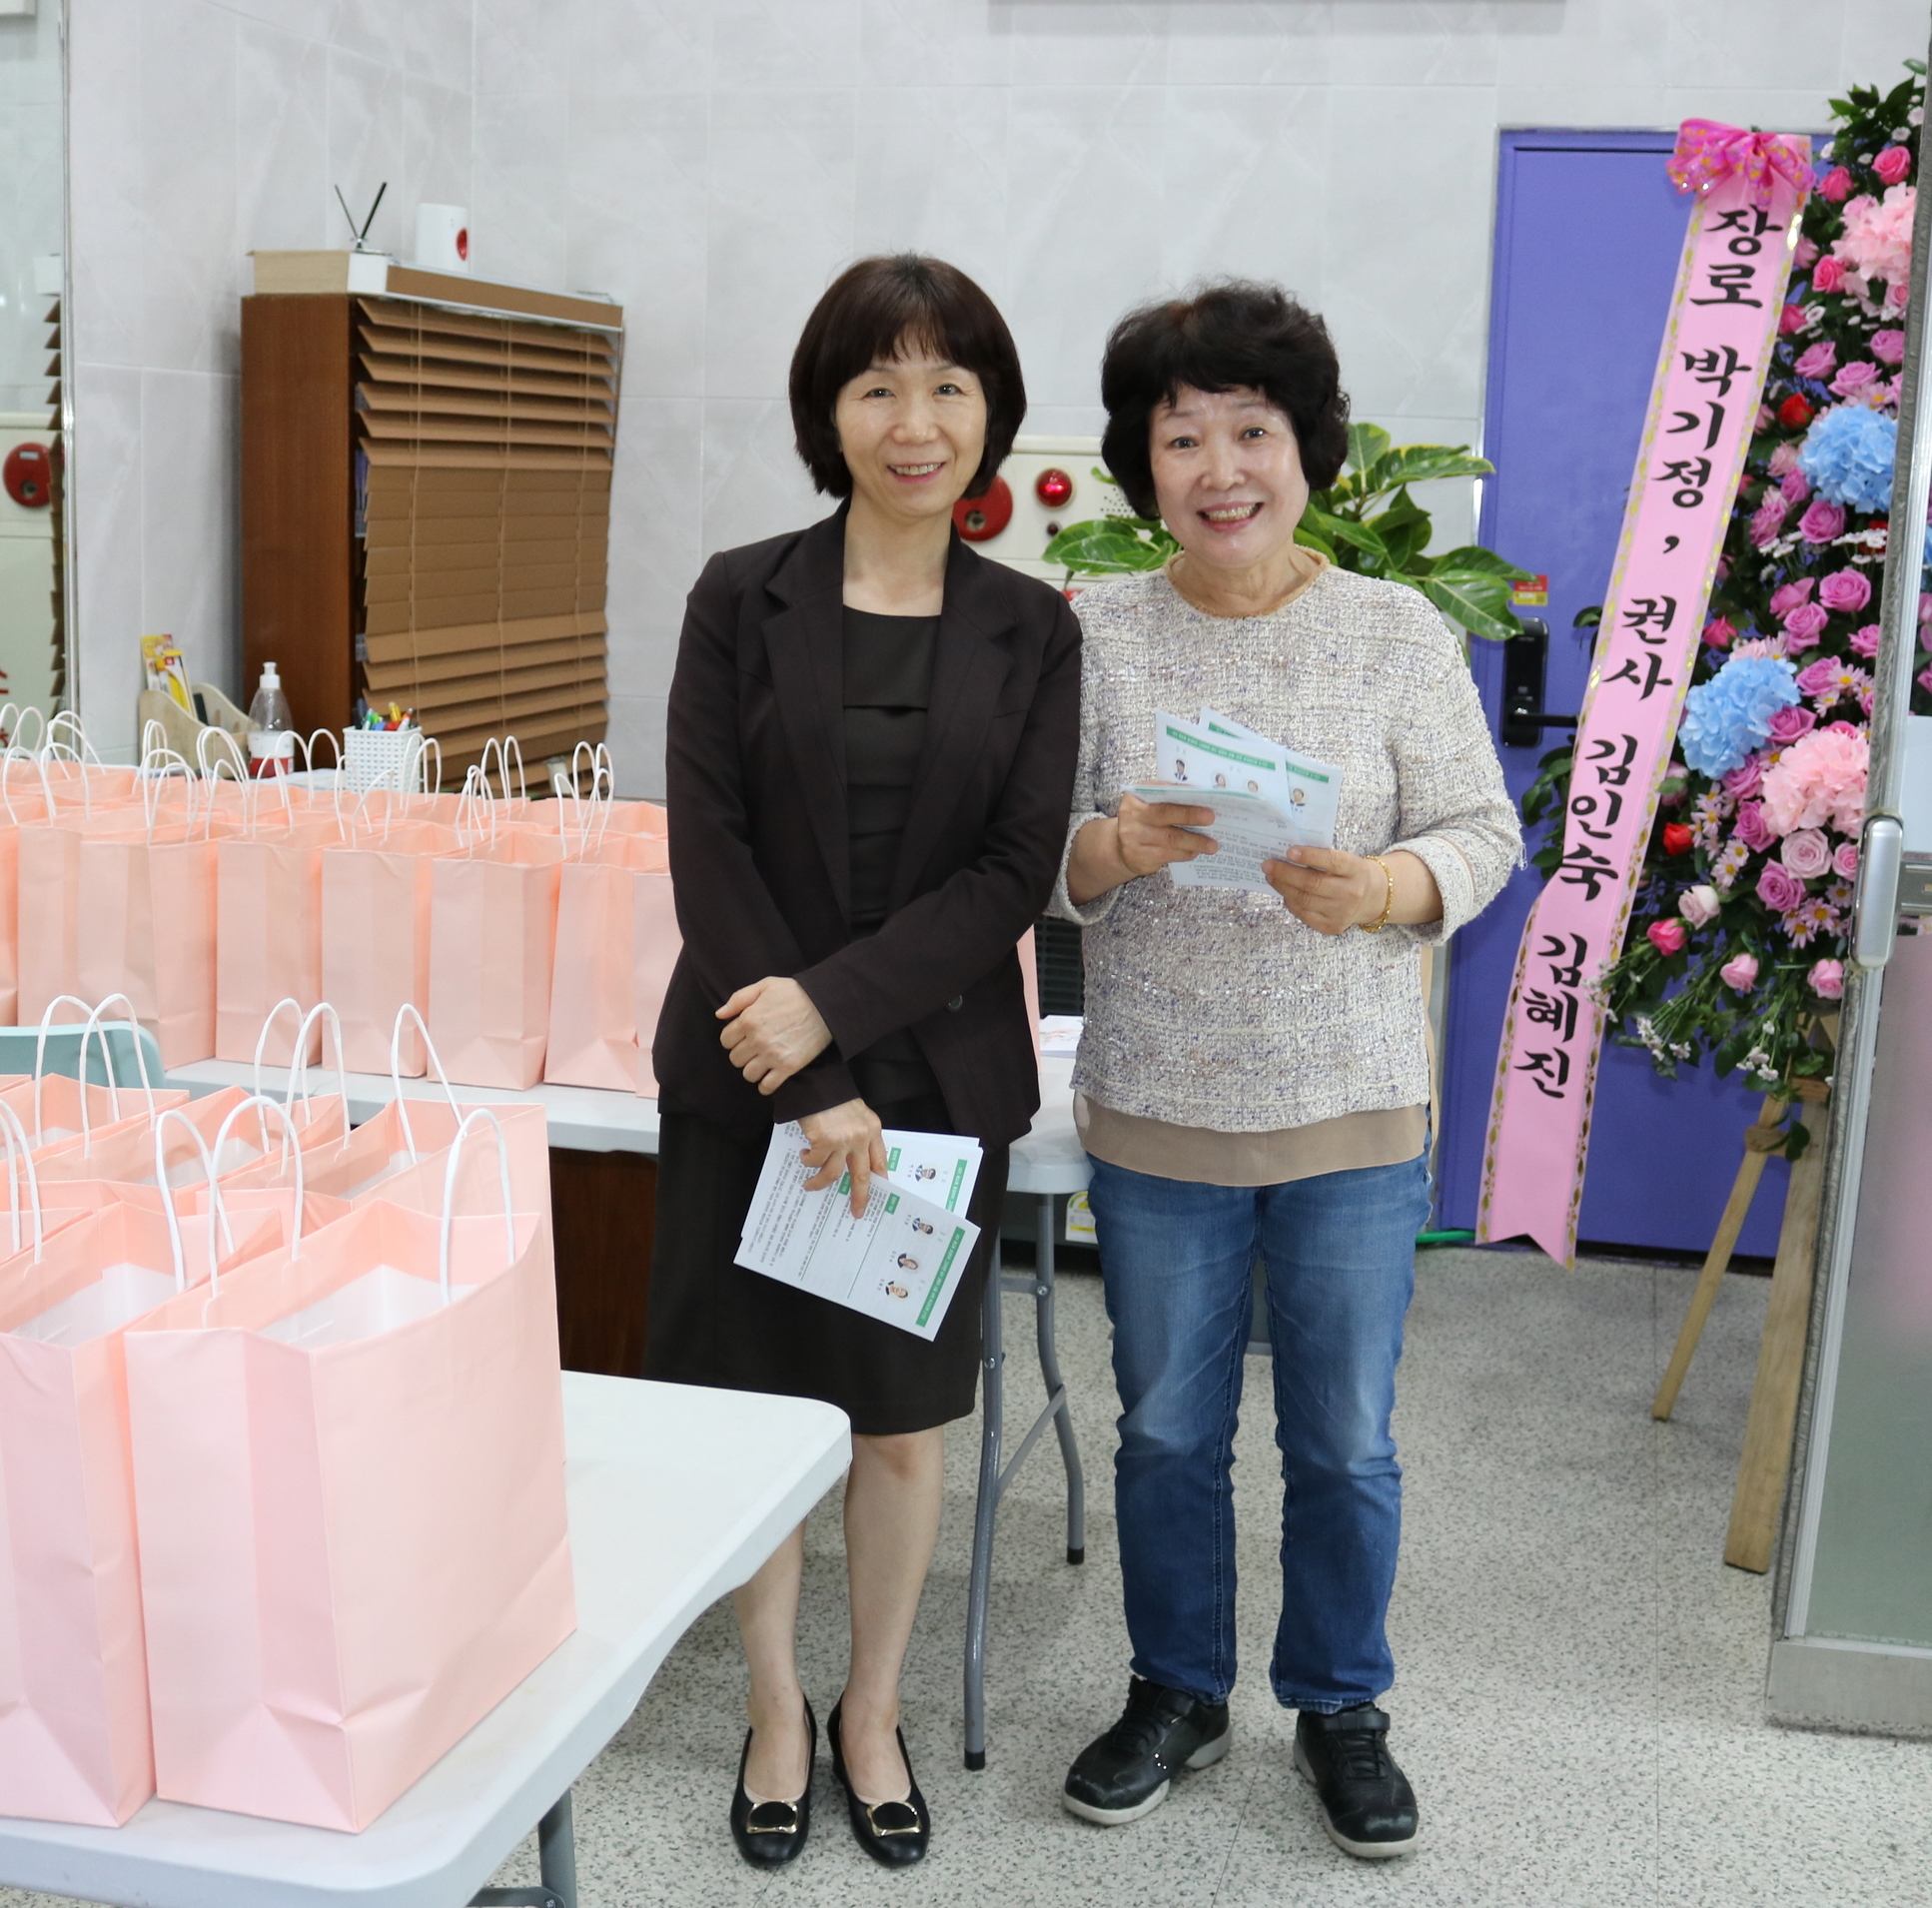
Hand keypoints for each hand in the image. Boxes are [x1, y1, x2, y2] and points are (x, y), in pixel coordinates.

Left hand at [717, 977, 832, 1094]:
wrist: (826, 1005)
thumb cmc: (795, 992)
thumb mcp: (765, 986)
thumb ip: (739, 998)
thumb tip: (719, 1014)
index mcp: (749, 1019)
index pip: (725, 1040)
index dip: (733, 1038)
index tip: (743, 1037)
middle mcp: (757, 1040)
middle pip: (735, 1059)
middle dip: (742, 1054)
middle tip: (754, 1049)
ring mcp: (772, 1055)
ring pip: (748, 1074)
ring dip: (753, 1069)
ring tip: (762, 1062)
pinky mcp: (788, 1067)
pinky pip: (767, 1086)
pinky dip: (765, 1085)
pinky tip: (770, 1076)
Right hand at [798, 1099, 886, 1217]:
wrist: (816, 1082)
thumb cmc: (832, 1097)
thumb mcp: (855, 1114)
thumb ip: (858, 1135)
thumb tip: (851, 1161)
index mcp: (872, 1129)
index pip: (880, 1161)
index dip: (879, 1180)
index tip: (878, 1195)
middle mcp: (861, 1136)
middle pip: (862, 1175)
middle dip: (860, 1197)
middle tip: (857, 1212)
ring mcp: (843, 1140)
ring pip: (833, 1174)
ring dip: (819, 1183)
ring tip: (810, 1185)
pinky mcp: (824, 1140)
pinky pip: (814, 1161)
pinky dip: (808, 1162)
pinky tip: (803, 1155)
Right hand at [1114, 789, 1219, 875]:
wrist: (1121, 847)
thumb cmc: (1144, 821)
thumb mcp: (1150, 805)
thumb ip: (1169, 799)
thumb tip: (1203, 798)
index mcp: (1136, 796)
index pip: (1161, 790)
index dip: (1182, 792)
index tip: (1203, 793)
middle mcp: (1132, 815)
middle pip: (1164, 813)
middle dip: (1190, 815)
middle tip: (1211, 817)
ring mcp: (1133, 837)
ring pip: (1169, 839)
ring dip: (1194, 841)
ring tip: (1212, 844)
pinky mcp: (1139, 857)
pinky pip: (1166, 855)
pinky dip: (1184, 854)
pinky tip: (1195, 852)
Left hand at [1263, 845, 1385, 935]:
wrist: (1372, 897)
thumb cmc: (1350, 873)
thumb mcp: (1346, 860)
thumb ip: (1323, 857)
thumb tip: (1288, 855)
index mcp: (1356, 870)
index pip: (1332, 861)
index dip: (1309, 856)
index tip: (1289, 851)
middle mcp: (1351, 892)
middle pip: (1312, 884)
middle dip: (1285, 873)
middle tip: (1268, 865)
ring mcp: (1342, 912)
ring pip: (1304, 900)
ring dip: (1283, 888)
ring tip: (1271, 877)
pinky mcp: (1332, 926)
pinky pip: (1304, 914)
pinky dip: (1291, 903)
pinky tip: (1285, 893)